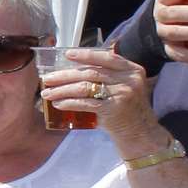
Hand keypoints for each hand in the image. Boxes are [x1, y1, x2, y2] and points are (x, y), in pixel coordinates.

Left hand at [39, 46, 163, 141]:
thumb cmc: (128, 107)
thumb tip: (75, 66)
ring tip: (47, 93)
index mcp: (133, 69)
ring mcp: (122, 94)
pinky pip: (85, 103)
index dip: (86, 55)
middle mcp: (129, 80)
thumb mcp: (126, 85)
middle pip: (90, 72)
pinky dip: (69, 102)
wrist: (140, 132)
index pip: (107, 57)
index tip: (67, 55)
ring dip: (62, 90)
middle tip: (47, 78)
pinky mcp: (113, 110)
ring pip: (85, 87)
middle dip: (65, 75)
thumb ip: (110, 74)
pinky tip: (58, 104)